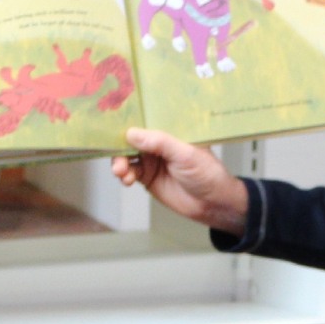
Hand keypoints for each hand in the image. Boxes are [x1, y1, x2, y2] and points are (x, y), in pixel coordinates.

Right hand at [112, 128, 249, 234]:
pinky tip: (127, 180)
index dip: (129, 120)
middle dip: (120, 146)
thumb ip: (160, 143)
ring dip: (120, 162)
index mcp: (170, 130)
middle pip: (131, 138)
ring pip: (126, 156)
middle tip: (118, 156)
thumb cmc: (207, 174)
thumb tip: (132, 133)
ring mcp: (151, 159)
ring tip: (121, 172)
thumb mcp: (186, 155)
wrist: (212, 204)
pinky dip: (124, 175)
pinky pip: (129, 172)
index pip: (145, 119)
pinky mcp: (147, 176)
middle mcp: (158, 142)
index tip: (111, 123)